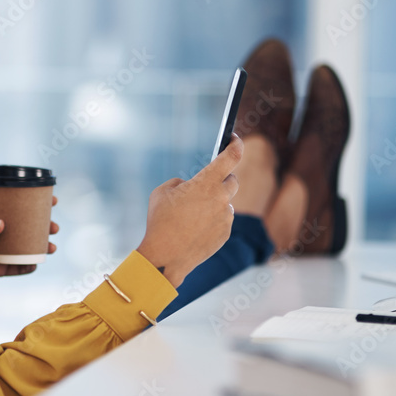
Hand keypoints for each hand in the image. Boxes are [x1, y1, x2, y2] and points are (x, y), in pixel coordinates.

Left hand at [0, 196, 58, 285]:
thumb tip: (2, 225)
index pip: (14, 209)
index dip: (33, 204)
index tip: (52, 200)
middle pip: (25, 228)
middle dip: (42, 227)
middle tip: (54, 228)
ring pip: (25, 248)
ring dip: (40, 247)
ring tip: (51, 248)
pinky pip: (17, 268)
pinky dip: (28, 266)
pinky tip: (35, 263)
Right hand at [136, 135, 242, 287]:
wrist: (166, 256)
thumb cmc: (160, 222)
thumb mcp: (161, 193)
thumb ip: (180, 184)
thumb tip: (190, 187)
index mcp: (206, 183)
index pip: (231, 157)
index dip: (235, 145)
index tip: (235, 139)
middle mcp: (221, 198)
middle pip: (233, 181)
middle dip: (223, 179)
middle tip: (209, 184)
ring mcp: (225, 217)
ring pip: (225, 203)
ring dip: (214, 203)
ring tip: (192, 215)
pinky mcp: (226, 233)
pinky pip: (223, 220)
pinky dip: (212, 220)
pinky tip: (195, 229)